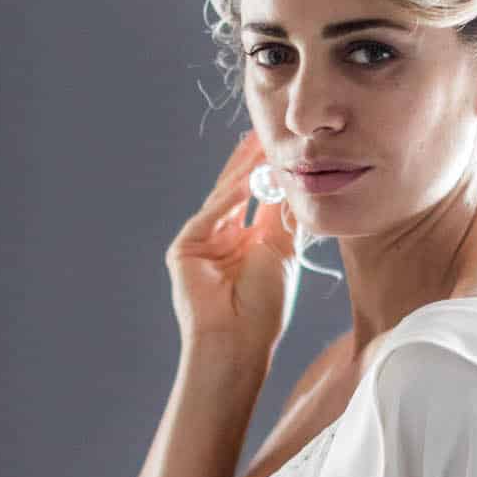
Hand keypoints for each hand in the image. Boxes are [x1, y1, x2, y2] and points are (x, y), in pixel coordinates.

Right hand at [167, 128, 299, 371]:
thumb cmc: (262, 311)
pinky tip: (245, 180)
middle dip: (254, 163)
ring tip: (259, 144)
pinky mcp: (184, 249)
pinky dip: (227, 199)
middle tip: (269, 132)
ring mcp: (201, 242)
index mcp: (244, 241)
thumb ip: (282, 218)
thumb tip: (292, 183)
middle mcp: (221, 237)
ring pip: (223, 198)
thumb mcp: (280, 255)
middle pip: (238, 191)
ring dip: (242, 172)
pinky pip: (210, 216)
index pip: (257, 198)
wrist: (237, 344)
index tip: (287, 147)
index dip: (271, 173)